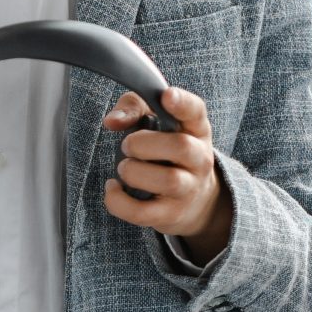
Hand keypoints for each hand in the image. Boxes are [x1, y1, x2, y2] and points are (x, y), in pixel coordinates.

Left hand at [102, 84, 231, 263]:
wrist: (195, 200)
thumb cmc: (165, 150)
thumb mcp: (155, 120)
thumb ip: (132, 108)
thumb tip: (112, 121)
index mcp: (196, 129)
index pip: (196, 112)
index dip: (182, 103)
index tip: (167, 96)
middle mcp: (199, 158)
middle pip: (182, 147)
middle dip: (145, 144)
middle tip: (127, 146)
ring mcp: (189, 189)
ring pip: (168, 180)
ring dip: (135, 172)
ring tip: (124, 168)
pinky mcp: (171, 215)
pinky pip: (143, 213)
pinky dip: (119, 202)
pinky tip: (113, 188)